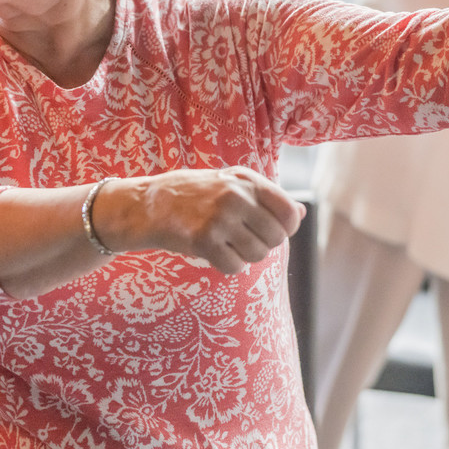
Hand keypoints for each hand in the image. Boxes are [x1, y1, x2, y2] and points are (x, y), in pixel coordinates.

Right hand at [103, 167, 306, 274]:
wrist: (147, 205)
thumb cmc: (192, 194)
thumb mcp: (230, 183)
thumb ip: (266, 197)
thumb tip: (301, 213)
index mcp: (247, 181)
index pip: (289, 212)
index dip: (285, 228)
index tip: (272, 231)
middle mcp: (236, 197)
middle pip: (275, 238)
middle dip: (263, 244)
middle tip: (242, 239)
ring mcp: (219, 219)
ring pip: (257, 255)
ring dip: (244, 256)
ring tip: (226, 243)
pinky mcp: (203, 241)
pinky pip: (234, 267)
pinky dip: (226, 265)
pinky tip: (212, 252)